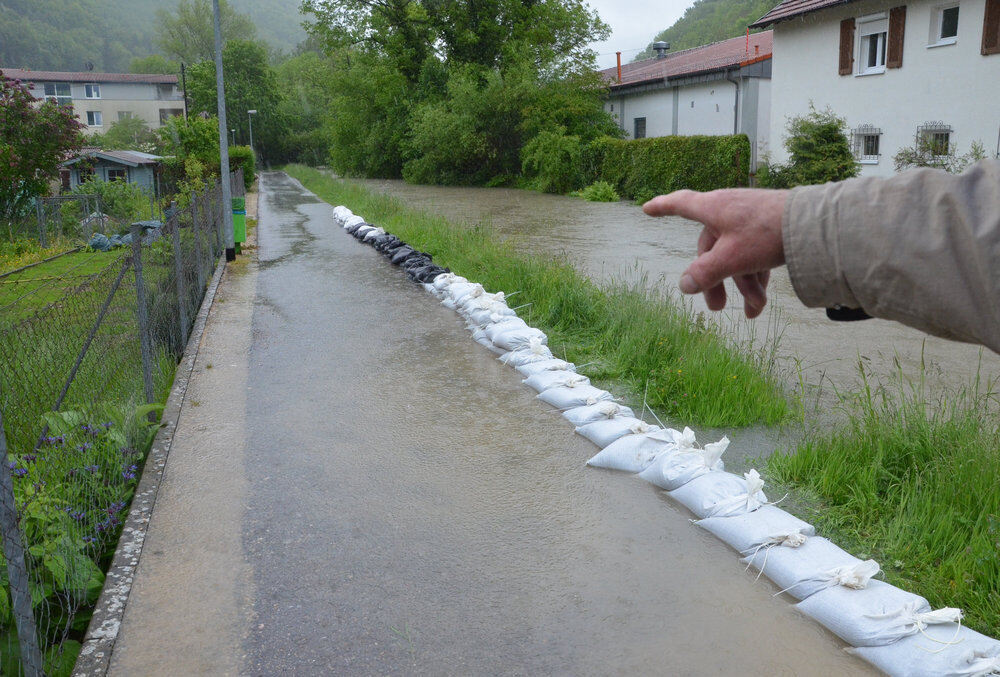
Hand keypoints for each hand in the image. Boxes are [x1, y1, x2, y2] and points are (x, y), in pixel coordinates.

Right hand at [643, 188, 788, 318]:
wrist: (815, 224)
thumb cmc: (767, 233)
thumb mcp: (731, 259)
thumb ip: (705, 273)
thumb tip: (684, 286)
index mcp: (714, 208)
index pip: (680, 204)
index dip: (663, 206)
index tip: (647, 208)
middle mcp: (729, 211)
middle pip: (711, 248)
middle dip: (715, 281)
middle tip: (718, 309)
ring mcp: (750, 219)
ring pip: (735, 255)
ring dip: (742, 286)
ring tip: (754, 312)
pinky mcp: (769, 228)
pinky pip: (753, 254)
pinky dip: (756, 276)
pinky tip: (764, 300)